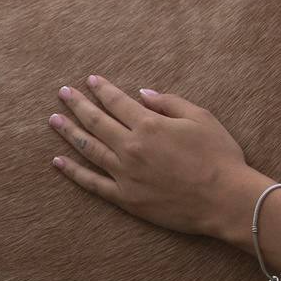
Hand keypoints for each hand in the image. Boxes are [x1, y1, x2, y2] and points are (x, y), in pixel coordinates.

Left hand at [49, 76, 265, 242]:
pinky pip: (92, 183)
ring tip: (55, 120)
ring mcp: (125, 175)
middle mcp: (131, 148)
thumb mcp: (201, 118)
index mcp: (149, 125)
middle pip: (96, 122)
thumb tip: (142, 94)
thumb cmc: (219, 157)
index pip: (117, 102)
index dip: (103, 89)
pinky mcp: (126, 198)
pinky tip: (59, 162)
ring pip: (88, 149)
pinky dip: (74, 172)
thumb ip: (169, 102)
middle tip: (63, 93)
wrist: (225, 199)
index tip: (91, 80)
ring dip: (69, 132)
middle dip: (77, 105)